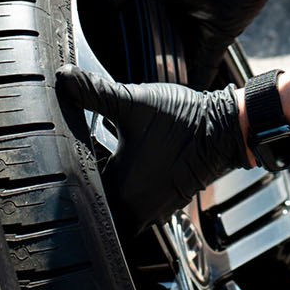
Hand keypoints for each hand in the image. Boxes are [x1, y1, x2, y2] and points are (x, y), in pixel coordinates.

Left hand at [56, 67, 249, 232]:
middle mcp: (133, 210)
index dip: (71, 173)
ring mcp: (152, 211)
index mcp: (118, 192)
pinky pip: (137, 204)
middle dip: (90, 182)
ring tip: (109, 158)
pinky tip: (134, 163)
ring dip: (112, 185)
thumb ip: (94, 92)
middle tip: (87, 155)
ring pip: (118, 206)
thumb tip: (65, 77)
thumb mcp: (132, 102)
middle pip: (97, 203)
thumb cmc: (183, 121)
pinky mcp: (166, 205)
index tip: (69, 153)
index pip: (78, 193)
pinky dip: (131, 187)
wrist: (224, 130)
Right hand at [111, 0, 289, 85]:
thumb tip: (110, 3)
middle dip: (146, 54)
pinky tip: (183, 95)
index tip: (108, 46)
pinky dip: (196, 79)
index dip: (126, 27)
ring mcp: (200, 23)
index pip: (141, 11)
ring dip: (169, 70)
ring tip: (150, 91)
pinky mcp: (219, 35)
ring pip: (180, 53)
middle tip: (125, 75)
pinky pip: (205, 63)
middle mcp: (181, 7)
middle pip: (160, 36)